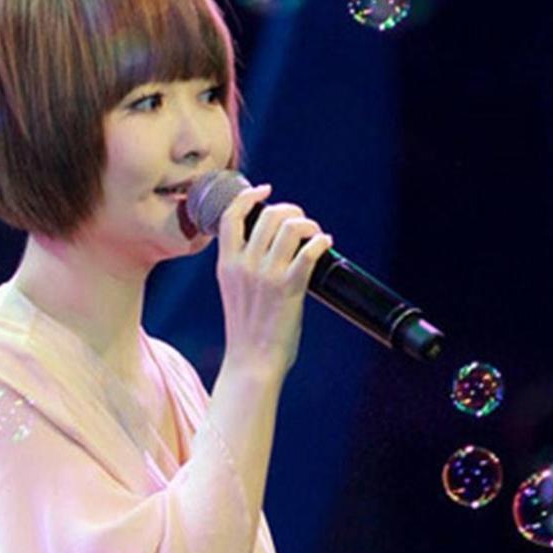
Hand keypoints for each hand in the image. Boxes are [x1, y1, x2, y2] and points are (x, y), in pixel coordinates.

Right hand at [216, 182, 333, 378]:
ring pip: (290, 227)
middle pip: (269, 215)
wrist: (252, 362)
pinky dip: (320, 242)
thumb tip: (268, 245)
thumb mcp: (233, 291)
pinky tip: (325, 243)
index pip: (231, 216)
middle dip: (290, 210)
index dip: (249, 196)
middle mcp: (244, 265)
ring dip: (308, 224)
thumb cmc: (246, 331)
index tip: (265, 190)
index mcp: (226, 264)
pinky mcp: (289, 288)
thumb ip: (242, 267)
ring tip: (315, 233)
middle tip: (301, 221)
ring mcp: (266, 276)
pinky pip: (309, 252)